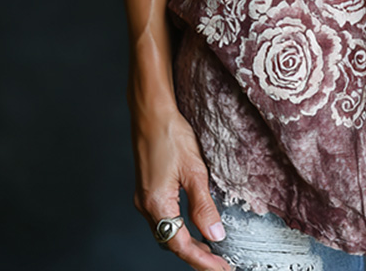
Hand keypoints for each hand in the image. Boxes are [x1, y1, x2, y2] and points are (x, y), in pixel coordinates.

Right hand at [129, 104, 232, 270]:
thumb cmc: (170, 133)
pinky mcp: (147, 189)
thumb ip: (204, 206)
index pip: (181, 246)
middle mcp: (146, 205)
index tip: (221, 269)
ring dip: (186, 244)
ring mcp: (144, 198)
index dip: (202, 261)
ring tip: (210, 251)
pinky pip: (163, 219)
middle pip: (171, 243)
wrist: (150, 112)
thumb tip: (215, 235)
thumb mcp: (194, 170)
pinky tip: (191, 226)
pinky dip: (179, 229)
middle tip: (219, 265)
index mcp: (157, 204)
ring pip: (166, 232)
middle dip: (196, 257)